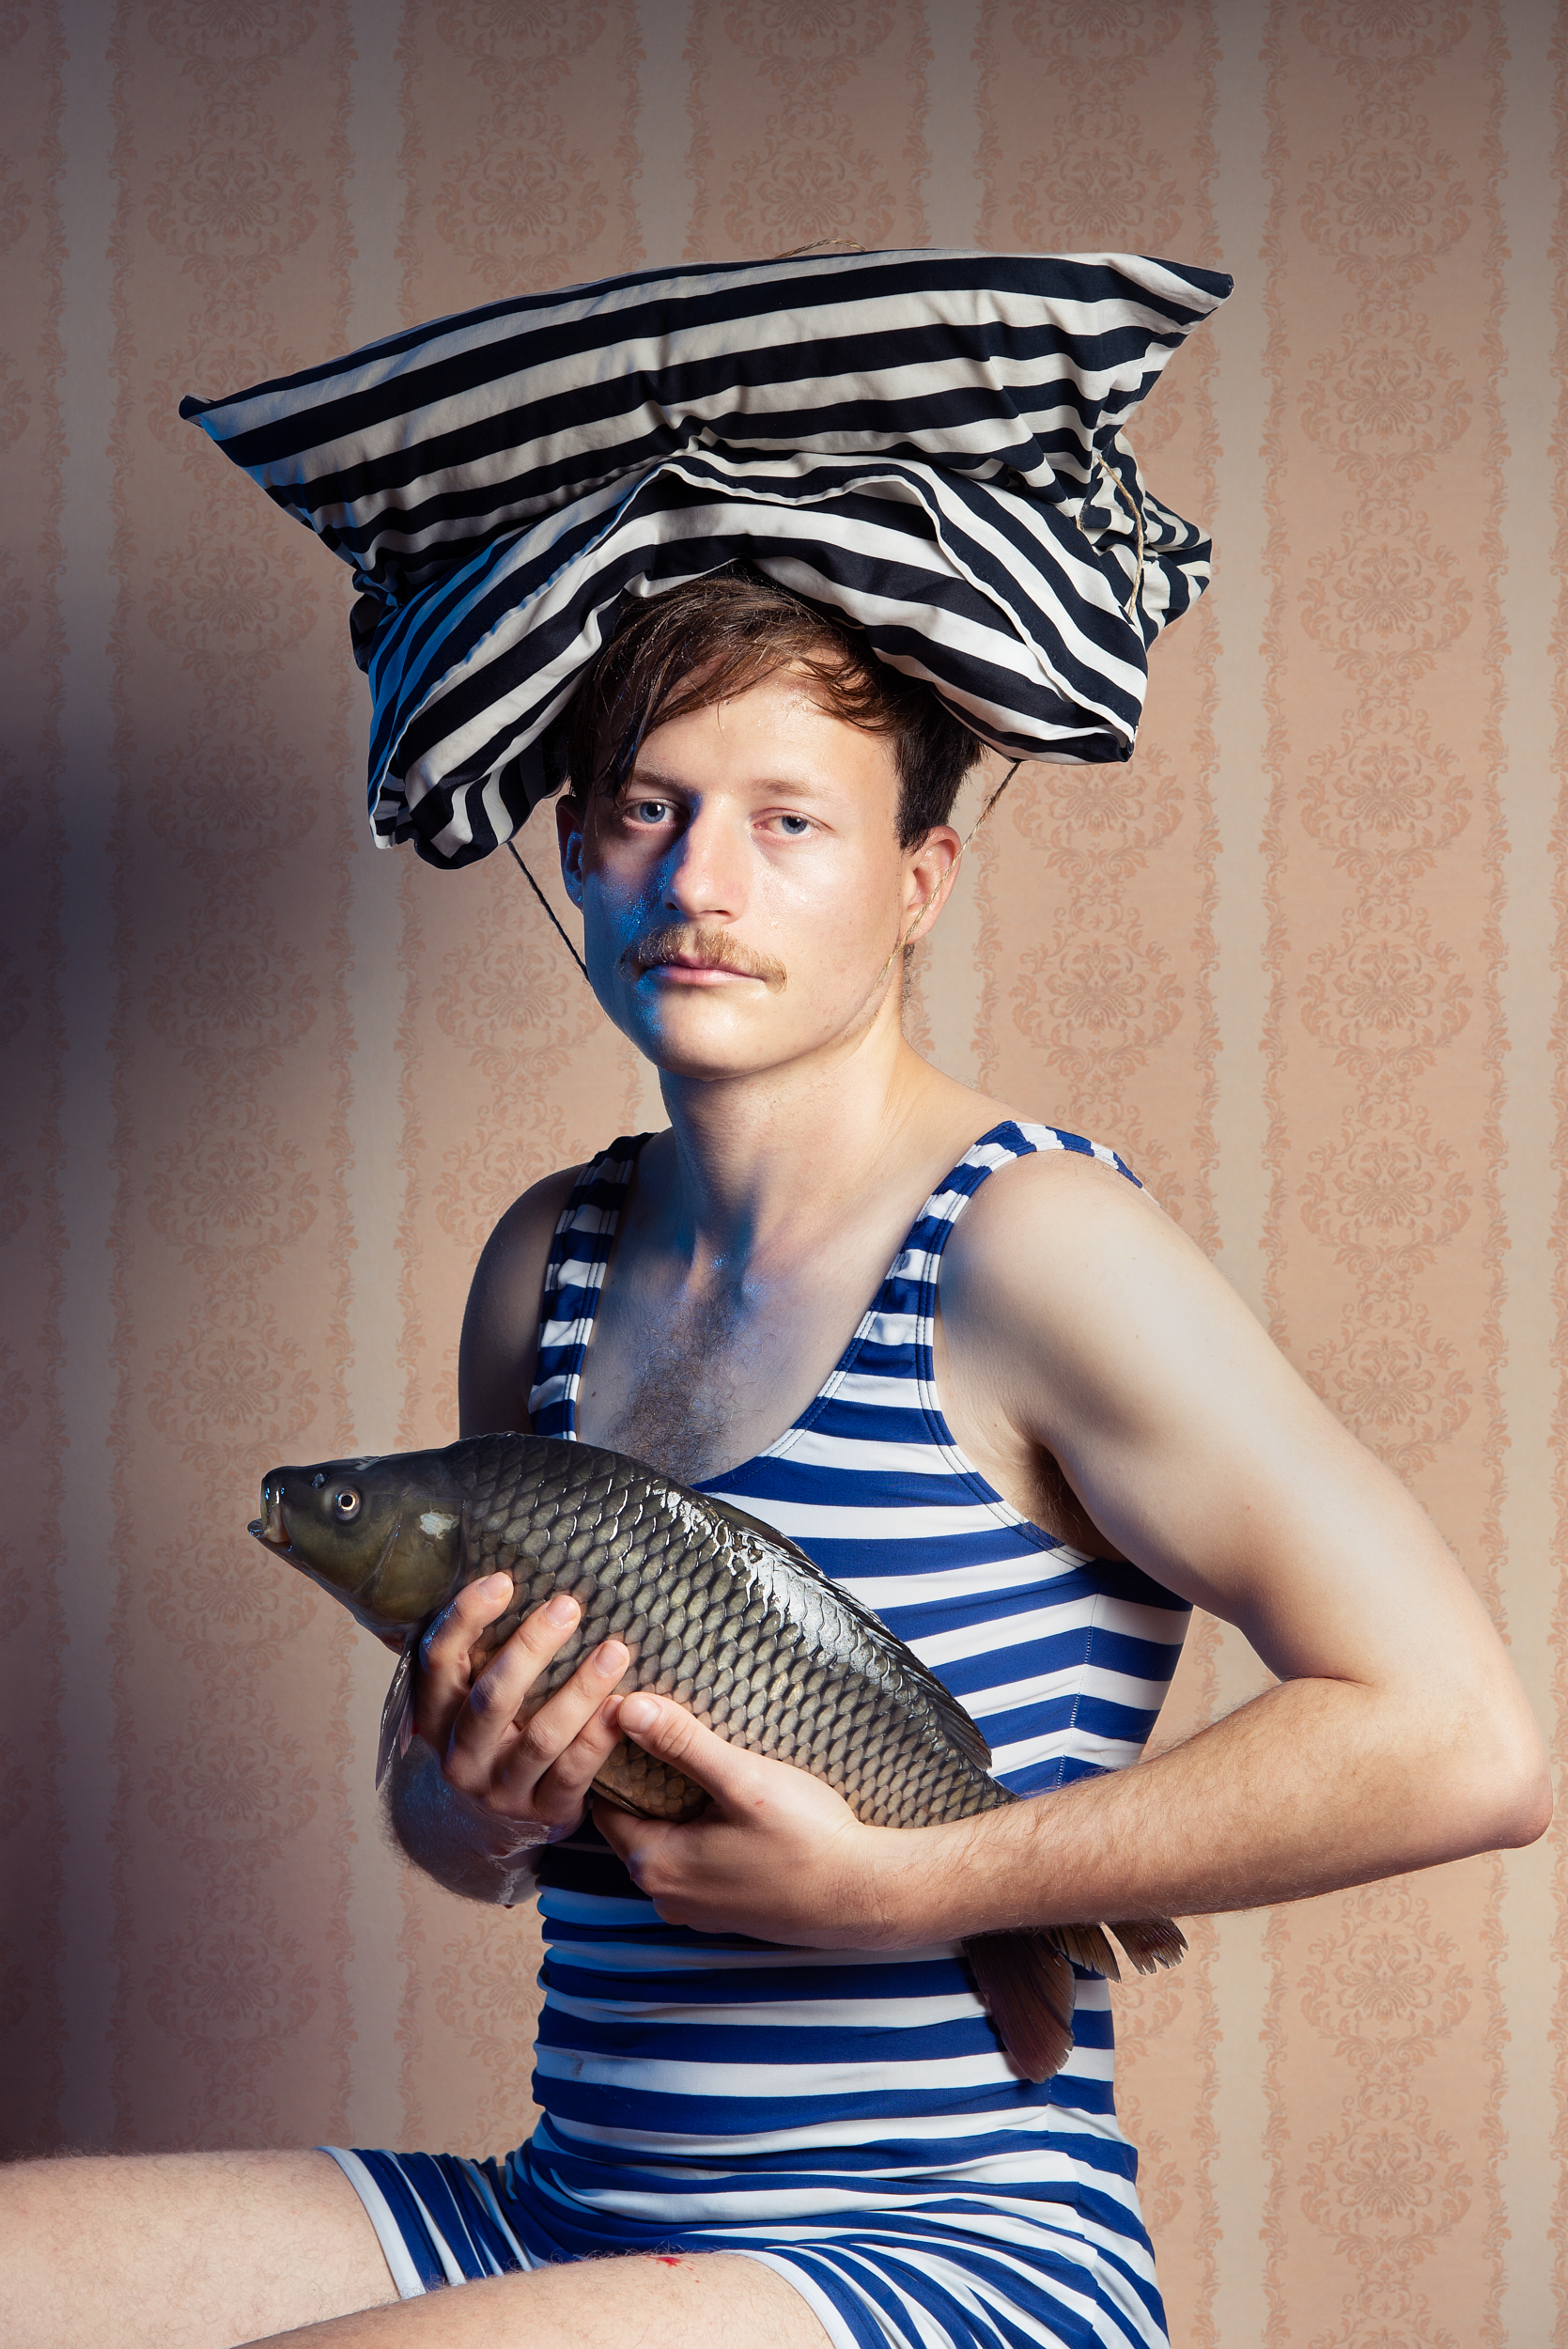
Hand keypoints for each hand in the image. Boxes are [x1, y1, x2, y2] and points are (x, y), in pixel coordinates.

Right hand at [414, 1573, 630, 1841]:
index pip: (439, 1661)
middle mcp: (462, 1755)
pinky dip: (601, 1737)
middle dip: (531, 1648)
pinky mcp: (544, 1812)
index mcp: (437, 1716)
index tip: (504, 1579)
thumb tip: (500, 1569)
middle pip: (492, 1697)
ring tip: (615, 1651)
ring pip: (542, 1737)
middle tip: (569, 1605)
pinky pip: (575, 1772)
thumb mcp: (461, 1703)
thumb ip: (474, 1653)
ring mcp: (502, 1789)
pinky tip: (626, 1705)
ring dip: (581, 1691)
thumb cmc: (484, 1740)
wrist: (479, 1833)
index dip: (466, 1618)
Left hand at [594, 1692, 919, 1946]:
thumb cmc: (806, 1839)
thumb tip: (626, 1707)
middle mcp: (666, 1895)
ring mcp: (698, 1909)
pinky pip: (696, 1863)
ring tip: (701, 1762)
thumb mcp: (741, 1779)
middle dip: (647, 1781)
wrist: (864, 1895)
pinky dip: (702, 1834)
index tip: (632, 1722)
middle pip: (635, 1823)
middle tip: (668, 1731)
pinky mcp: (729, 1911)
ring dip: (677, 1808)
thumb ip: (681, 1743)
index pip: (606, 1803)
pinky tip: (730, 1806)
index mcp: (655, 1864)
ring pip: (668, 1844)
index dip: (616, 1759)